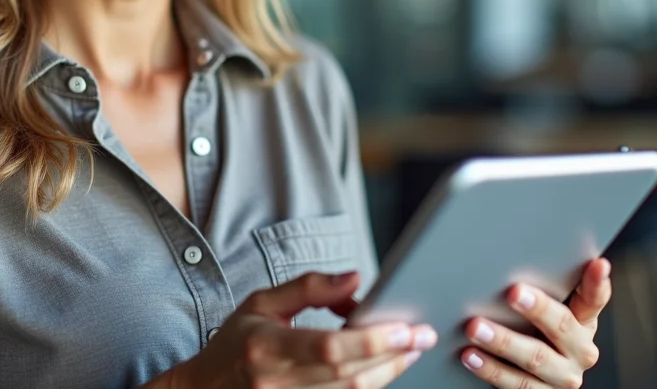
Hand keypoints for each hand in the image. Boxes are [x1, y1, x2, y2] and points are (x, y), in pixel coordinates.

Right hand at [170, 270, 436, 388]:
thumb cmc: (235, 344)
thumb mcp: (261, 303)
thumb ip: (308, 288)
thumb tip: (355, 277)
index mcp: (266, 348)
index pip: (329, 348)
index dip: (371, 340)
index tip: (404, 327)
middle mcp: (279, 383)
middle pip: (348, 375)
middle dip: (391, 355)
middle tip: (421, 335)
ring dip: (387, 373)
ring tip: (410, 349)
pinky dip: (367, 386)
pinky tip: (384, 369)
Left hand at [459, 258, 610, 388]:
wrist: (539, 379)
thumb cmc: (539, 332)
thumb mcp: (551, 309)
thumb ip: (546, 286)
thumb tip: (519, 250)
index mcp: (584, 322)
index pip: (595, 299)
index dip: (597, 283)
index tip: (598, 265)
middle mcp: (580, 351)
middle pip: (562, 328)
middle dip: (538, 309)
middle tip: (514, 292)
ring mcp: (562, 376)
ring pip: (535, 359)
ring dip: (503, 342)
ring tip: (476, 327)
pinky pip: (515, 384)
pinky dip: (490, 369)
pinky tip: (471, 355)